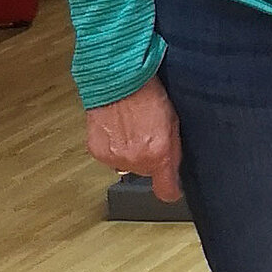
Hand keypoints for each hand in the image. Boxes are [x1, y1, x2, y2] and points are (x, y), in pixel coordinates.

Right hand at [86, 75, 182, 201]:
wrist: (119, 81)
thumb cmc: (148, 95)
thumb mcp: (173, 123)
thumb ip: (173, 150)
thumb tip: (171, 166)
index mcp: (159, 154)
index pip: (166, 191)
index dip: (171, 190)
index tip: (173, 189)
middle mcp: (136, 160)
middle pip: (146, 174)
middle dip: (150, 160)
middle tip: (148, 137)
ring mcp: (115, 157)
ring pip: (127, 166)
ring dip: (130, 154)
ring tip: (132, 130)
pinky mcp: (97, 151)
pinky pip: (110, 158)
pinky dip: (113, 148)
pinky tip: (117, 130)